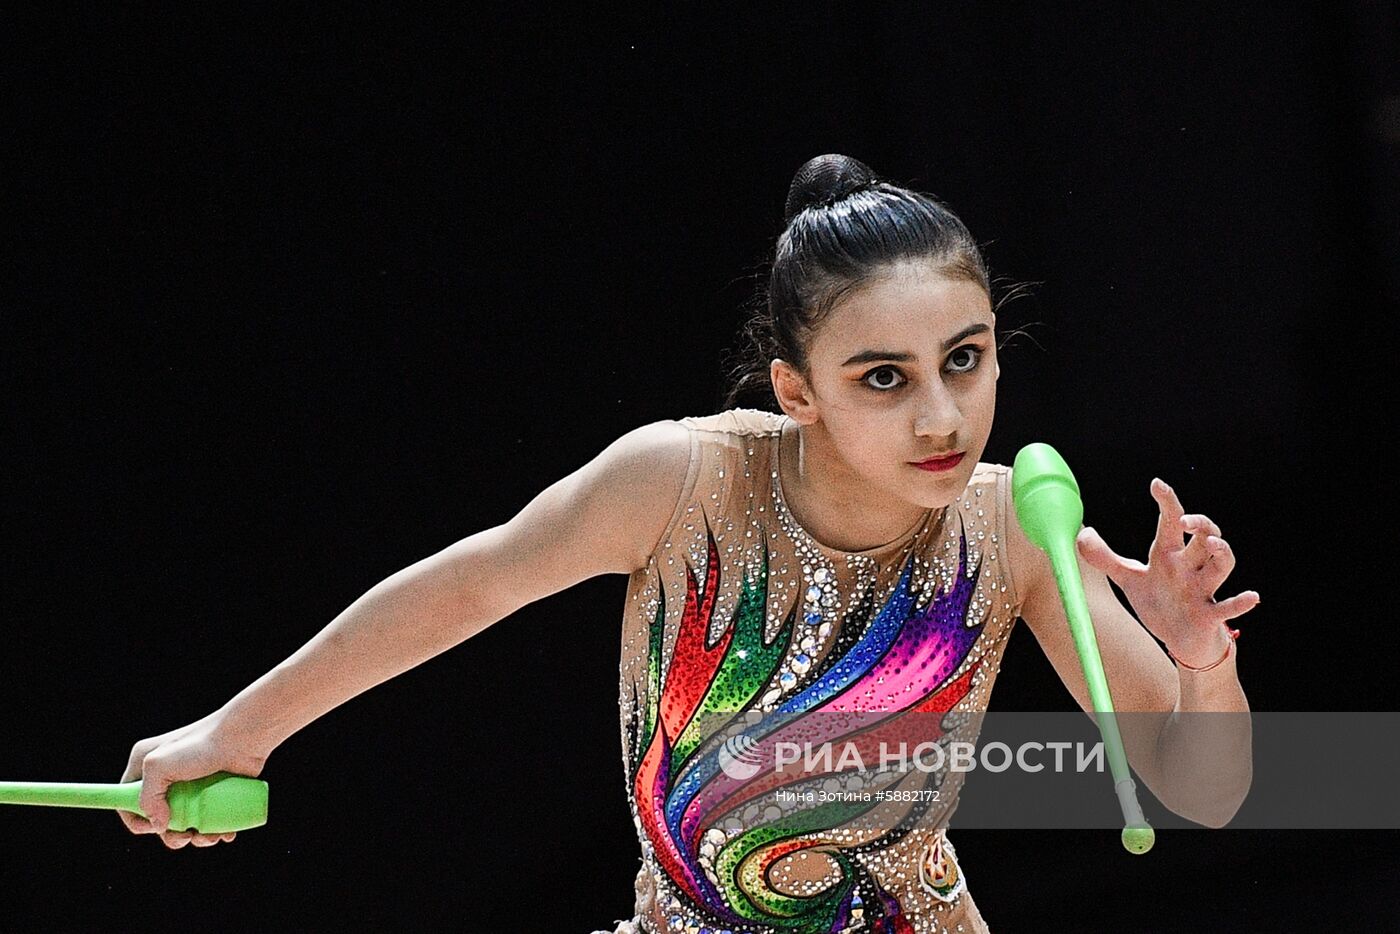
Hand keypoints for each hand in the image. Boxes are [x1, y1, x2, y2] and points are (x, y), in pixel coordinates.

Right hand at [119, 711, 267, 848]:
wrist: (246, 736)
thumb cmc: (203, 744)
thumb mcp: (159, 765)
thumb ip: (147, 797)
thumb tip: (159, 825)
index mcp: (146, 766)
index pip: (126, 799)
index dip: (136, 820)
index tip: (153, 829)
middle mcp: (168, 776)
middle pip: (159, 818)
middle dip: (171, 835)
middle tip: (186, 836)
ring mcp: (193, 786)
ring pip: (186, 823)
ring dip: (196, 838)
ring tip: (210, 836)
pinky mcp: (215, 791)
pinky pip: (210, 819)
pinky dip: (215, 831)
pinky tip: (224, 833)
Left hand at [1075, 477, 1260, 667]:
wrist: (1179, 640)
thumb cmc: (1159, 603)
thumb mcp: (1129, 580)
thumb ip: (1104, 558)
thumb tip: (1082, 534)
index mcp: (1169, 556)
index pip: (1171, 523)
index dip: (1167, 502)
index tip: (1157, 484)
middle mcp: (1189, 568)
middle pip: (1204, 538)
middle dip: (1201, 525)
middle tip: (1187, 521)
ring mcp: (1202, 591)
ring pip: (1222, 566)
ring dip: (1223, 554)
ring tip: (1216, 545)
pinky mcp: (1210, 616)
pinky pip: (1229, 608)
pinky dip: (1241, 603)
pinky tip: (1252, 597)